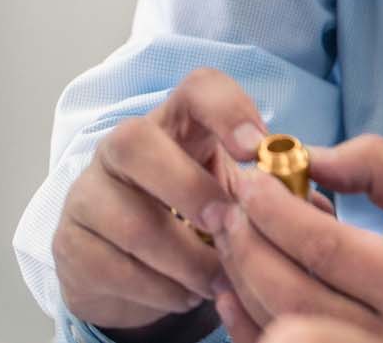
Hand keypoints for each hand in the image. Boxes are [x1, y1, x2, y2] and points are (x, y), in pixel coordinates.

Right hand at [53, 67, 267, 333]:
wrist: (137, 267)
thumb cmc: (202, 217)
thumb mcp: (242, 198)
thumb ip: (280, 197)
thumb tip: (315, 209)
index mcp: (179, 121)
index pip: (199, 87)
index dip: (228, 109)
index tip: (256, 148)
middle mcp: (123, 146)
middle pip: (136, 142)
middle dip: (188, 190)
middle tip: (225, 226)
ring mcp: (87, 192)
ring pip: (127, 219)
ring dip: (184, 259)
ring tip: (218, 280)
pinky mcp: (67, 243)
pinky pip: (111, 268)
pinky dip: (159, 289)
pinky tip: (185, 294)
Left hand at [208, 133, 382, 342]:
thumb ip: (376, 166)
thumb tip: (308, 156)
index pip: (324, 248)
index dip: (277, 212)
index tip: (250, 180)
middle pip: (289, 294)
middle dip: (248, 244)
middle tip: (228, 206)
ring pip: (277, 328)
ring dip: (242, 280)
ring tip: (231, 236)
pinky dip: (247, 322)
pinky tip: (235, 285)